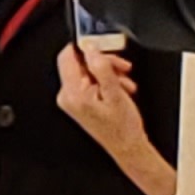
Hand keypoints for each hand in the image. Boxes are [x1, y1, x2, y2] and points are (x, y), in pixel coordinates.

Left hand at [56, 45, 180, 194]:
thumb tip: (91, 48)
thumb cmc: (122, 129)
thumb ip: (101, 68)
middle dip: (103, 63)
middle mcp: (68, 96)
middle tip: (121, 68)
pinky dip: (107, 81)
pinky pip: (91, 81)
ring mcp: (74, 99)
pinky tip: (120, 88)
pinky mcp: (81, 101)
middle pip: (80, 63)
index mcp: (72, 93)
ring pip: (89, 71)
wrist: (128, 148)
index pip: (66, 56)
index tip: (101, 46)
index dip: (84, 47)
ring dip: (108, 72)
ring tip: (124, 83)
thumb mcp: (115, 93)